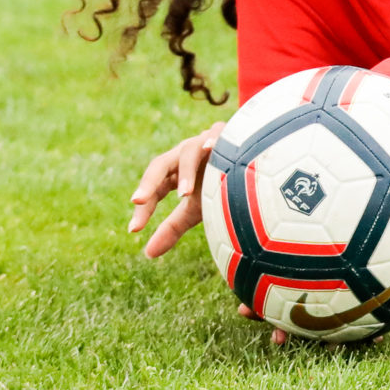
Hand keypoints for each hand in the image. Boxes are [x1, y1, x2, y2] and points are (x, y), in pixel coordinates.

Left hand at [128, 125, 223, 259]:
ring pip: (188, 153)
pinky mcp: (226, 135)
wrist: (255, 172)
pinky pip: (217, 135)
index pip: (154, 188)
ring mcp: (204, 142)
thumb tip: (148, 254)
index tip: (134, 230)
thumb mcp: (196, 209)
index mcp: (176, 173)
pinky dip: (212, 141)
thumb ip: (173, 227)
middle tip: (137, 201)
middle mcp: (185, 155)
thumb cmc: (225, 187)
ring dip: (185, 173)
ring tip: (185, 195)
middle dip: (149, 183)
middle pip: (160, 165)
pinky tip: (211, 148)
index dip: (144, 207)